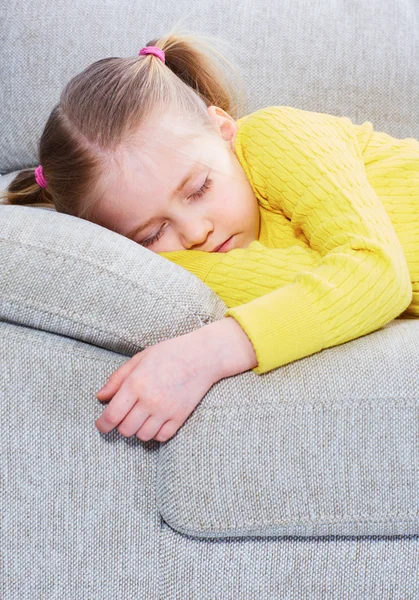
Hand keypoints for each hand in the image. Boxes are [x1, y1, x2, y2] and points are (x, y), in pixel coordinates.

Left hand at [94, 329, 222, 441]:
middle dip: (120, 425)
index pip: (112, 415)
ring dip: (138, 430)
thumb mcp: (139, 359)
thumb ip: (117, 379)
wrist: (202, 357)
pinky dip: (155, 433)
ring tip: (141, 417)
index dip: (102, 424)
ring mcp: (166, 411)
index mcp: (136, 383)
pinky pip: (161, 437)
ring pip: (142, 436)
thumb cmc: (169, 354)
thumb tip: (101, 397)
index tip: (101, 424)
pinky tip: (155, 421)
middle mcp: (149, 400)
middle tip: (125, 415)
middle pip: (125, 429)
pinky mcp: (180, 417)